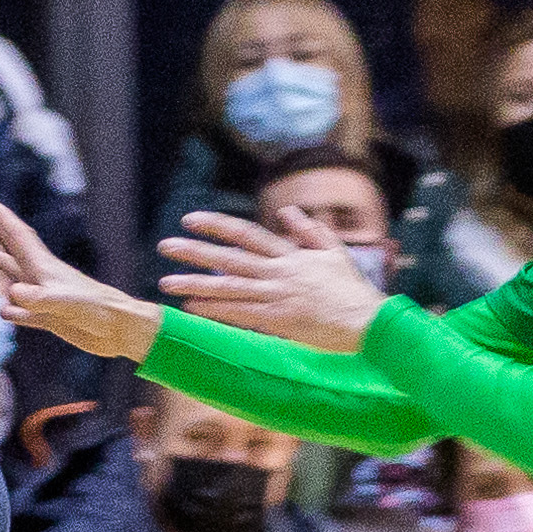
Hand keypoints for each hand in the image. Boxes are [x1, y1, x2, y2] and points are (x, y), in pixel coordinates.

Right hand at [0, 196, 160, 363]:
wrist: (119, 328)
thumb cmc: (94, 310)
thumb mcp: (62, 302)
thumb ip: (36, 298)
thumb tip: (12, 292)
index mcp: (45, 267)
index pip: (19, 238)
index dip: (2, 220)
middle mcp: (43, 278)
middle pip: (16, 250)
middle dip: (1, 231)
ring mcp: (46, 298)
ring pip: (18, 278)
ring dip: (4, 265)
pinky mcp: (51, 318)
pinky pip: (25, 313)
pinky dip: (14, 311)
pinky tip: (6, 312)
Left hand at [161, 207, 384, 354]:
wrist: (367, 321)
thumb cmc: (353, 290)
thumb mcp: (334, 251)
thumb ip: (308, 230)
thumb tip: (287, 211)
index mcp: (290, 254)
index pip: (246, 234)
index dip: (217, 225)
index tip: (191, 220)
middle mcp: (278, 271)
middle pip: (229, 258)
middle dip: (195, 251)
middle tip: (165, 246)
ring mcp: (277, 295)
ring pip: (228, 286)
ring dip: (195, 283)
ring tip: (166, 281)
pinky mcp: (279, 320)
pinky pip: (240, 313)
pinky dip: (215, 309)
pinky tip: (192, 307)